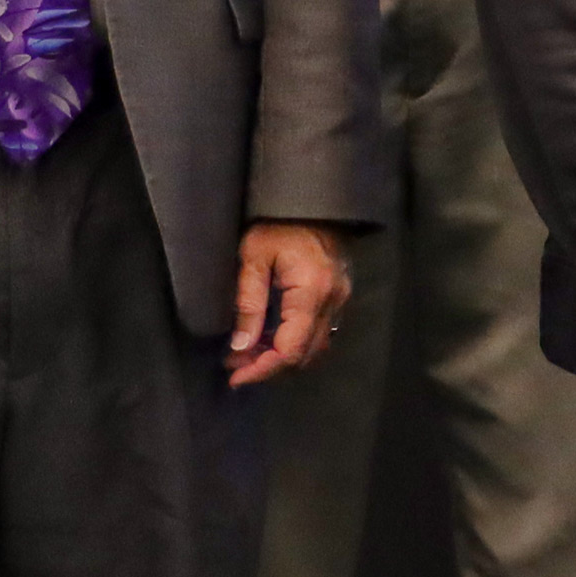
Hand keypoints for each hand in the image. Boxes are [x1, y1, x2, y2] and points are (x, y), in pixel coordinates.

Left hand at [227, 221, 347, 389]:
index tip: (235, 376)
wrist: (313, 200)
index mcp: (311, 292)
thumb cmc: (277, 223)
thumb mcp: (253, 258)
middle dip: (269, 367)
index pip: (290, 348)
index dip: (262, 369)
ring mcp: (341, 300)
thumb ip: (248, 304)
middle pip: (305, 355)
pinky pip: (319, 333)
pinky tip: (269, 338)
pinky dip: (294, 343)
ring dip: (281, 358)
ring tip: (248, 354)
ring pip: (315, 348)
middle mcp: (333, 301)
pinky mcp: (339, 296)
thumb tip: (240, 346)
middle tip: (235, 365)